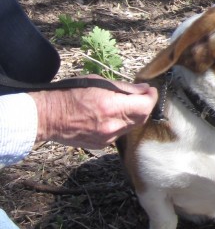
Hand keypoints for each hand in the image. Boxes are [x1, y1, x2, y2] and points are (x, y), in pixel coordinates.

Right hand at [30, 81, 157, 149]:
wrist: (48, 117)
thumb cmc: (70, 95)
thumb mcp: (98, 83)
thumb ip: (124, 88)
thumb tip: (144, 89)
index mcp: (111, 108)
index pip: (145, 106)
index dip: (151, 97)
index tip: (151, 90)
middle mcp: (112, 126)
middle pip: (141, 118)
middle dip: (145, 106)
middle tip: (142, 95)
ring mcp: (106, 138)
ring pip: (131, 127)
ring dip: (134, 115)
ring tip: (125, 104)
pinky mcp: (101, 145)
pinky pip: (119, 134)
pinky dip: (121, 124)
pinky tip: (113, 115)